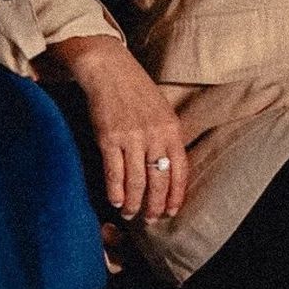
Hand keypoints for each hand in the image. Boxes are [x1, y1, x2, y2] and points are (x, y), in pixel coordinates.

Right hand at [44, 34, 188, 221]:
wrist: (109, 69)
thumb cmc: (136, 91)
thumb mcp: (162, 111)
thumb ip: (166, 138)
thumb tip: (167, 169)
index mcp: (172, 129)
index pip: (180, 170)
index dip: (176, 195)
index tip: (171, 211)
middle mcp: (155, 135)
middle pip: (159, 180)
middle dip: (154, 205)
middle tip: (150, 219)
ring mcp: (132, 137)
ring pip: (137, 181)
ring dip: (134, 203)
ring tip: (130, 214)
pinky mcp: (109, 138)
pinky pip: (114, 172)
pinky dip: (116, 191)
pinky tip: (116, 201)